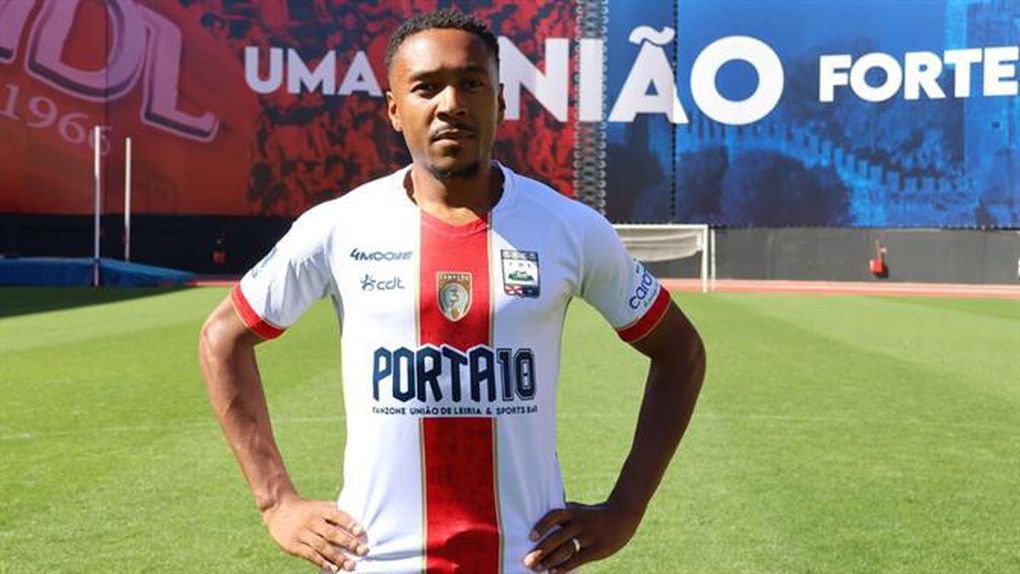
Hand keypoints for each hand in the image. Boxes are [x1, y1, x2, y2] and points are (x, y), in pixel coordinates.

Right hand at [262, 494, 367, 571]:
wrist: (279, 509)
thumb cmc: (306, 509)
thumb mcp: (320, 506)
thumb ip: (336, 512)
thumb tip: (356, 524)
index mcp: (320, 510)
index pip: (337, 516)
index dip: (349, 523)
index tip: (361, 532)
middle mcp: (312, 521)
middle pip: (332, 533)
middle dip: (349, 543)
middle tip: (363, 551)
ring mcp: (302, 534)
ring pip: (322, 547)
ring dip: (338, 557)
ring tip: (350, 565)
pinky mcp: (294, 545)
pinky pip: (310, 555)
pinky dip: (322, 562)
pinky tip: (333, 569)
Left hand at [523, 500, 641, 572]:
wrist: (622, 515)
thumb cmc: (593, 514)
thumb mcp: (579, 509)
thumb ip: (562, 513)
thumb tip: (538, 516)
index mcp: (573, 512)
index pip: (554, 516)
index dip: (541, 526)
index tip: (530, 537)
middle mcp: (580, 523)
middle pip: (557, 537)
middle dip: (541, 550)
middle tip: (527, 561)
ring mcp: (589, 536)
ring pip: (566, 550)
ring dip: (550, 561)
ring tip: (537, 568)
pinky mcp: (597, 549)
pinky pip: (578, 559)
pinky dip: (564, 566)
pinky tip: (553, 572)